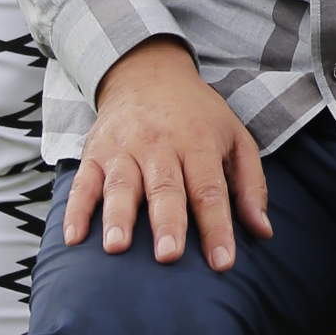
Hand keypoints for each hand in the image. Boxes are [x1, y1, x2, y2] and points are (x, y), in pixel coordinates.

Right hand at [65, 36, 270, 269]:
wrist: (148, 72)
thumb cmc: (197, 115)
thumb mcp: (235, 137)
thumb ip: (251, 185)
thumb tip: (262, 231)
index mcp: (197, 143)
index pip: (209, 190)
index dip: (217, 227)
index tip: (222, 262)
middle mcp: (159, 145)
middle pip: (164, 188)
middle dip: (167, 222)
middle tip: (168, 255)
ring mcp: (123, 149)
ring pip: (120, 185)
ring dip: (118, 217)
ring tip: (117, 247)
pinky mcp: (94, 152)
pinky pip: (82, 184)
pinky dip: (75, 211)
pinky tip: (73, 238)